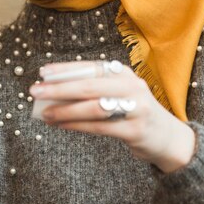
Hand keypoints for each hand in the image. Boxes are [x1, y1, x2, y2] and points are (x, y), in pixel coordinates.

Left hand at [29, 60, 195, 172]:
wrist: (167, 137)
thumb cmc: (131, 110)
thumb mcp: (116, 92)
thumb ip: (90, 88)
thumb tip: (52, 90)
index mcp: (123, 73)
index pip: (89, 67)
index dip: (64, 69)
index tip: (42, 72)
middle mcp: (131, 86)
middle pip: (88, 86)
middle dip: (58, 89)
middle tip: (35, 92)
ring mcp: (135, 108)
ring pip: (92, 108)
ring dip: (64, 110)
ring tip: (45, 113)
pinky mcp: (135, 130)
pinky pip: (98, 127)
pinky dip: (75, 125)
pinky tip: (60, 125)